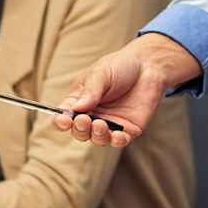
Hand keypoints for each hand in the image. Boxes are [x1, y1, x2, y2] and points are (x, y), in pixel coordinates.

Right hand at [53, 35, 202, 147]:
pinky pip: (119, 141)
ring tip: (100, 125)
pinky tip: (116, 136)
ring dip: (96, 135)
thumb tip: (76, 109)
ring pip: (97, 139)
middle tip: (84, 120)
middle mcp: (92, 116)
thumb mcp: (101, 72)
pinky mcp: (127, 129)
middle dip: (79, 129)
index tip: (64, 121)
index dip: (60, 122)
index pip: (63, 116)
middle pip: (79, 131)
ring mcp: (109, 124)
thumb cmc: (119, 66)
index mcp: (78, 102)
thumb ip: (90, 91)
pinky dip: (116, 141)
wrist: (147, 66)